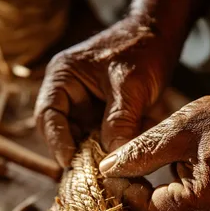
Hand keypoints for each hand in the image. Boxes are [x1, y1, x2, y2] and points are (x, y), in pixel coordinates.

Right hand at [34, 15, 172, 166]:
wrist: (161, 37)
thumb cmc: (141, 49)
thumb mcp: (130, 84)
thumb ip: (120, 120)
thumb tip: (113, 158)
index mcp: (64, 78)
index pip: (48, 115)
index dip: (56, 141)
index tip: (69, 162)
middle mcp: (71, 95)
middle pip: (64, 132)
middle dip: (78, 152)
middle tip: (92, 173)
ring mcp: (88, 106)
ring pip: (85, 139)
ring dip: (98, 153)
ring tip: (112, 168)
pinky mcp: (104, 115)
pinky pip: (104, 137)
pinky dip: (115, 147)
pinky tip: (128, 154)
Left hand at [100, 78, 209, 210]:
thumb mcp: (177, 130)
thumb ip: (140, 152)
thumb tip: (108, 168)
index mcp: (208, 197)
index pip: (152, 209)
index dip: (126, 194)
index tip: (111, 174)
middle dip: (138, 194)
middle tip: (121, 173)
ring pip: (174, 209)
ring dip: (154, 191)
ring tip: (142, 167)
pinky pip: (189, 202)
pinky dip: (172, 188)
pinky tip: (172, 165)